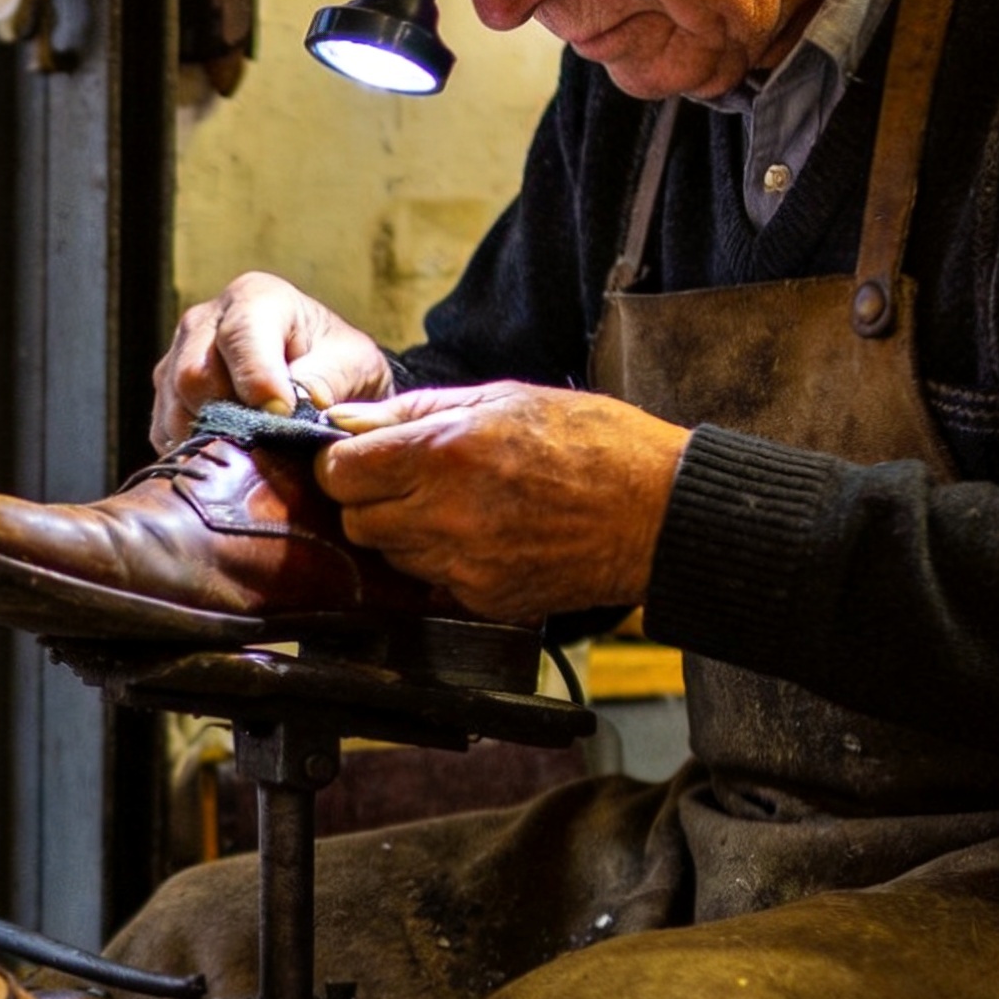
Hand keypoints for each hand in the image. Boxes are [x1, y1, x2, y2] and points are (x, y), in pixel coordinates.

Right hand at [149, 272, 394, 446]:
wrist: (321, 382)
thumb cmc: (340, 367)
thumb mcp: (356, 365)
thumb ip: (331, 378)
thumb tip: (303, 402)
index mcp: (254, 298)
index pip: (238, 337)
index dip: (257, 380)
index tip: (284, 415)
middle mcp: (204, 321)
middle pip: (193, 375)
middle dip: (232, 418)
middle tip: (272, 446)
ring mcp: (176, 359)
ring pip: (174, 409)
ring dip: (214, 441)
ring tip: (258, 456)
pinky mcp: (166, 398)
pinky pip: (165, 433)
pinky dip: (198, 454)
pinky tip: (234, 458)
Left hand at [318, 383, 692, 617]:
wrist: (658, 512)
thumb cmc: (594, 443)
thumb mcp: (503, 399)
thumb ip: (414, 413)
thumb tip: (348, 421)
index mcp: (444, 453)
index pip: (339, 473)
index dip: (343, 464)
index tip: (361, 458)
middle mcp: (444, 514)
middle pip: (356, 520)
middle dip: (371, 500)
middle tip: (410, 482)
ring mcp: (463, 564)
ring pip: (391, 554)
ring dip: (407, 532)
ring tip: (458, 506)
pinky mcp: (483, 599)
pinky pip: (432, 582)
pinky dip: (445, 562)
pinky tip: (485, 536)